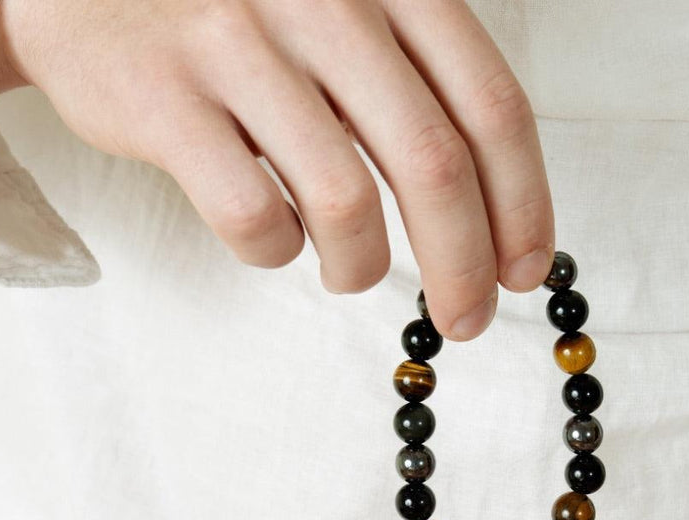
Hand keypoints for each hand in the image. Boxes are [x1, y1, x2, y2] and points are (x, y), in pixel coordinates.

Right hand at [0, 0, 553, 338]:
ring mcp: (238, 42)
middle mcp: (324, 0)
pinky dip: (277, 253)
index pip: (491, 108)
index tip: (524, 272)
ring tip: (351, 272)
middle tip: (466, 319)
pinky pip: (252, 218)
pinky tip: (275, 240)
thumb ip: (418, 94)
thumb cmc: (243, 16)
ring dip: (363, 267)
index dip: (522, 205)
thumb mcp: (347, 18)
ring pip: (346, 203)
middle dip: (463, 266)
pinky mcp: (165, 96)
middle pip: (434, 165)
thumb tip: (493, 223)